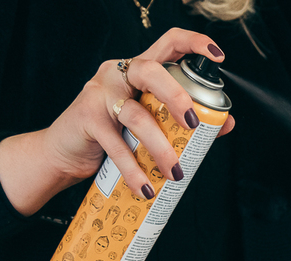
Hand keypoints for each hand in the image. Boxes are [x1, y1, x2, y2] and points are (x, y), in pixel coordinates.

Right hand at [0, 28, 235, 216]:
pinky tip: (146, 187)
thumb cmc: (112, 136)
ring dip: (160, 147)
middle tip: (192, 124)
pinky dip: (133, 170)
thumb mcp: (149, 125)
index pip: (168, 43)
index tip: (218, 56)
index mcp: (138, 70)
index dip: (194, 44)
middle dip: (176, 95)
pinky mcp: (87, 118)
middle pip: (151, 70)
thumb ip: (184, 121)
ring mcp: (99, 93)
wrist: (64, 154)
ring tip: (175, 173)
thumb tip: (226, 124)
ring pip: (136, 115)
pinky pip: (116, 145)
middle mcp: (118, 74)